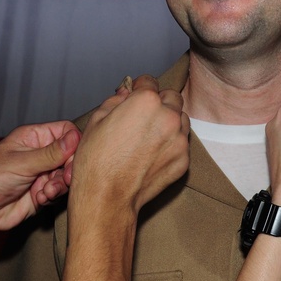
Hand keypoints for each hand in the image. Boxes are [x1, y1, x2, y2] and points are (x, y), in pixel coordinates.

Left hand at [0, 121, 80, 235]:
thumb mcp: (21, 163)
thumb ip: (50, 153)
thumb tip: (75, 139)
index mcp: (33, 138)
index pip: (65, 131)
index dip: (74, 142)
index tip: (74, 156)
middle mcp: (39, 154)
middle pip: (70, 155)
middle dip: (69, 168)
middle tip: (65, 178)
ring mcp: (41, 174)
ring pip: (66, 175)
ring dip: (59, 184)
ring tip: (45, 191)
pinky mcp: (41, 192)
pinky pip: (59, 192)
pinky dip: (52, 196)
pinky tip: (39, 198)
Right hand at [68, 74, 189, 219]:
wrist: (106, 198)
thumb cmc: (97, 162)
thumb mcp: (96, 120)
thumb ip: (116, 100)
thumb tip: (125, 93)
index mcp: (146, 101)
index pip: (149, 81)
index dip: (138, 87)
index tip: (135, 94)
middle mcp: (168, 117)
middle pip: (171, 98)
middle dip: (158, 103)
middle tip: (142, 117)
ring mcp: (179, 140)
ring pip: (180, 120)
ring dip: (168, 122)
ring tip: (148, 137)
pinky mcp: (183, 160)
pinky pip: (181, 143)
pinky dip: (170, 145)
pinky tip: (152, 155)